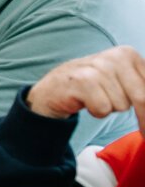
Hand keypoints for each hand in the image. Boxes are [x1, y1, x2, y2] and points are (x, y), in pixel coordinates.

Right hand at [25, 46, 144, 120]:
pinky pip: (103, 109)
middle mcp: (115, 56)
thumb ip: (140, 88)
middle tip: (144, 132)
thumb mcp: (121, 81)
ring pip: (122, 105)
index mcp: (128, 54)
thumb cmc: (92, 87)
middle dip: (143, 118)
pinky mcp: (82, 81)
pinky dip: (96, 111)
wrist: (52, 89)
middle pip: (142, 98)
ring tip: (97, 98)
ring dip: (110, 108)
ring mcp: (98, 67)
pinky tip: (86, 101)